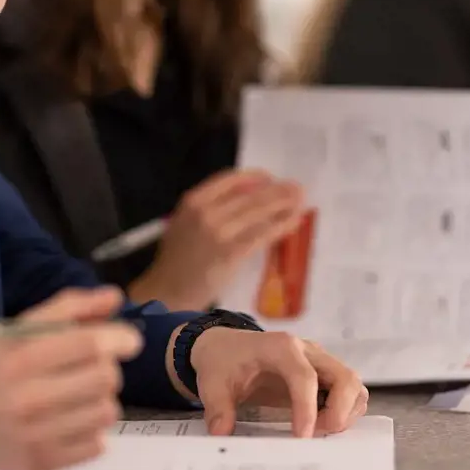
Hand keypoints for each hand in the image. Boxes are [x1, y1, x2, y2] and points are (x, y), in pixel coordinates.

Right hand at [0, 286, 141, 469]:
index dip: (119, 339)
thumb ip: (70, 308)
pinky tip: (71, 419)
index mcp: (21, 357)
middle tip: (95, 368)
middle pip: (104, 378)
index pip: (89, 345)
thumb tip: (114, 297)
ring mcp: (36, 435)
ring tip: (80, 394)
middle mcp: (27, 397)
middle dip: (108, 368)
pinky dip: (92, 429)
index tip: (128, 340)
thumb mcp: (21, 329)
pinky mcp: (43, 464)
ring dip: (102, 399)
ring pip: (106, 411)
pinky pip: (98, 444)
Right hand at [130, 169, 309, 310]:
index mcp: (192, 200)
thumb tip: (246, 198)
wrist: (168, 291)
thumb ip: (209, 208)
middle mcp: (205, 212)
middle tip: (297, 187)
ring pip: (259, 212)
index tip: (270, 178)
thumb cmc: (176, 260)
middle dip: (277, 190)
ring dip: (284, 204)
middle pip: (249, 195)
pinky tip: (294, 223)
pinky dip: (281, 226)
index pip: (228, 178)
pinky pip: (262, 235)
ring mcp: (219, 232)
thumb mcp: (184, 223)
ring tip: (301, 201)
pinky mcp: (232, 252)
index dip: (253, 177)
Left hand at [178, 327, 367, 437]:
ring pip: (352, 384)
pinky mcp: (323, 373)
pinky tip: (322, 425)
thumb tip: (221, 434)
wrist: (224, 347)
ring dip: (346, 411)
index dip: (307, 409)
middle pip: (344, 376)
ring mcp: (318, 360)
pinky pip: (348, 391)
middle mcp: (306, 350)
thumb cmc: (223, 362)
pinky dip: (345, 410)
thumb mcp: (212, 383)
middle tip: (319, 434)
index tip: (302, 437)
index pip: (304, 377)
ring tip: (321, 430)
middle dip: (340, 410)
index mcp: (280, 347)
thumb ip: (217, 408)